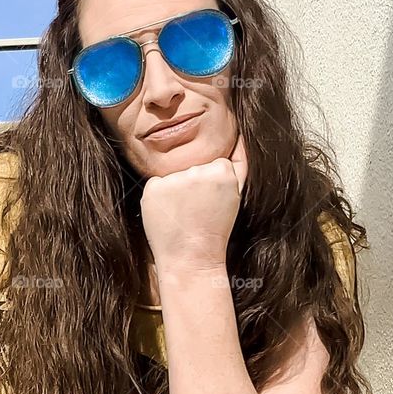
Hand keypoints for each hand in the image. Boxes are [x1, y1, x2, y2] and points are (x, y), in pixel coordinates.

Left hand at [140, 131, 247, 271]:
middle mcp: (197, 171)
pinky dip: (161, 197)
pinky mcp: (153, 188)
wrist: (190, 257)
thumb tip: (238, 136)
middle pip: (193, 167)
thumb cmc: (215, 229)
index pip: (214, 163)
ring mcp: (173, 179)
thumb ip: (240, 163)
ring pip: (174, 175)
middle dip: (194, 186)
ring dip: (176, 190)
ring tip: (184, 214)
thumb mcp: (237, 195)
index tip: (212, 204)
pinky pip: (157, 184)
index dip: (212, 185)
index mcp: (221, 170)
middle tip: (197, 211)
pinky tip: (170, 214)